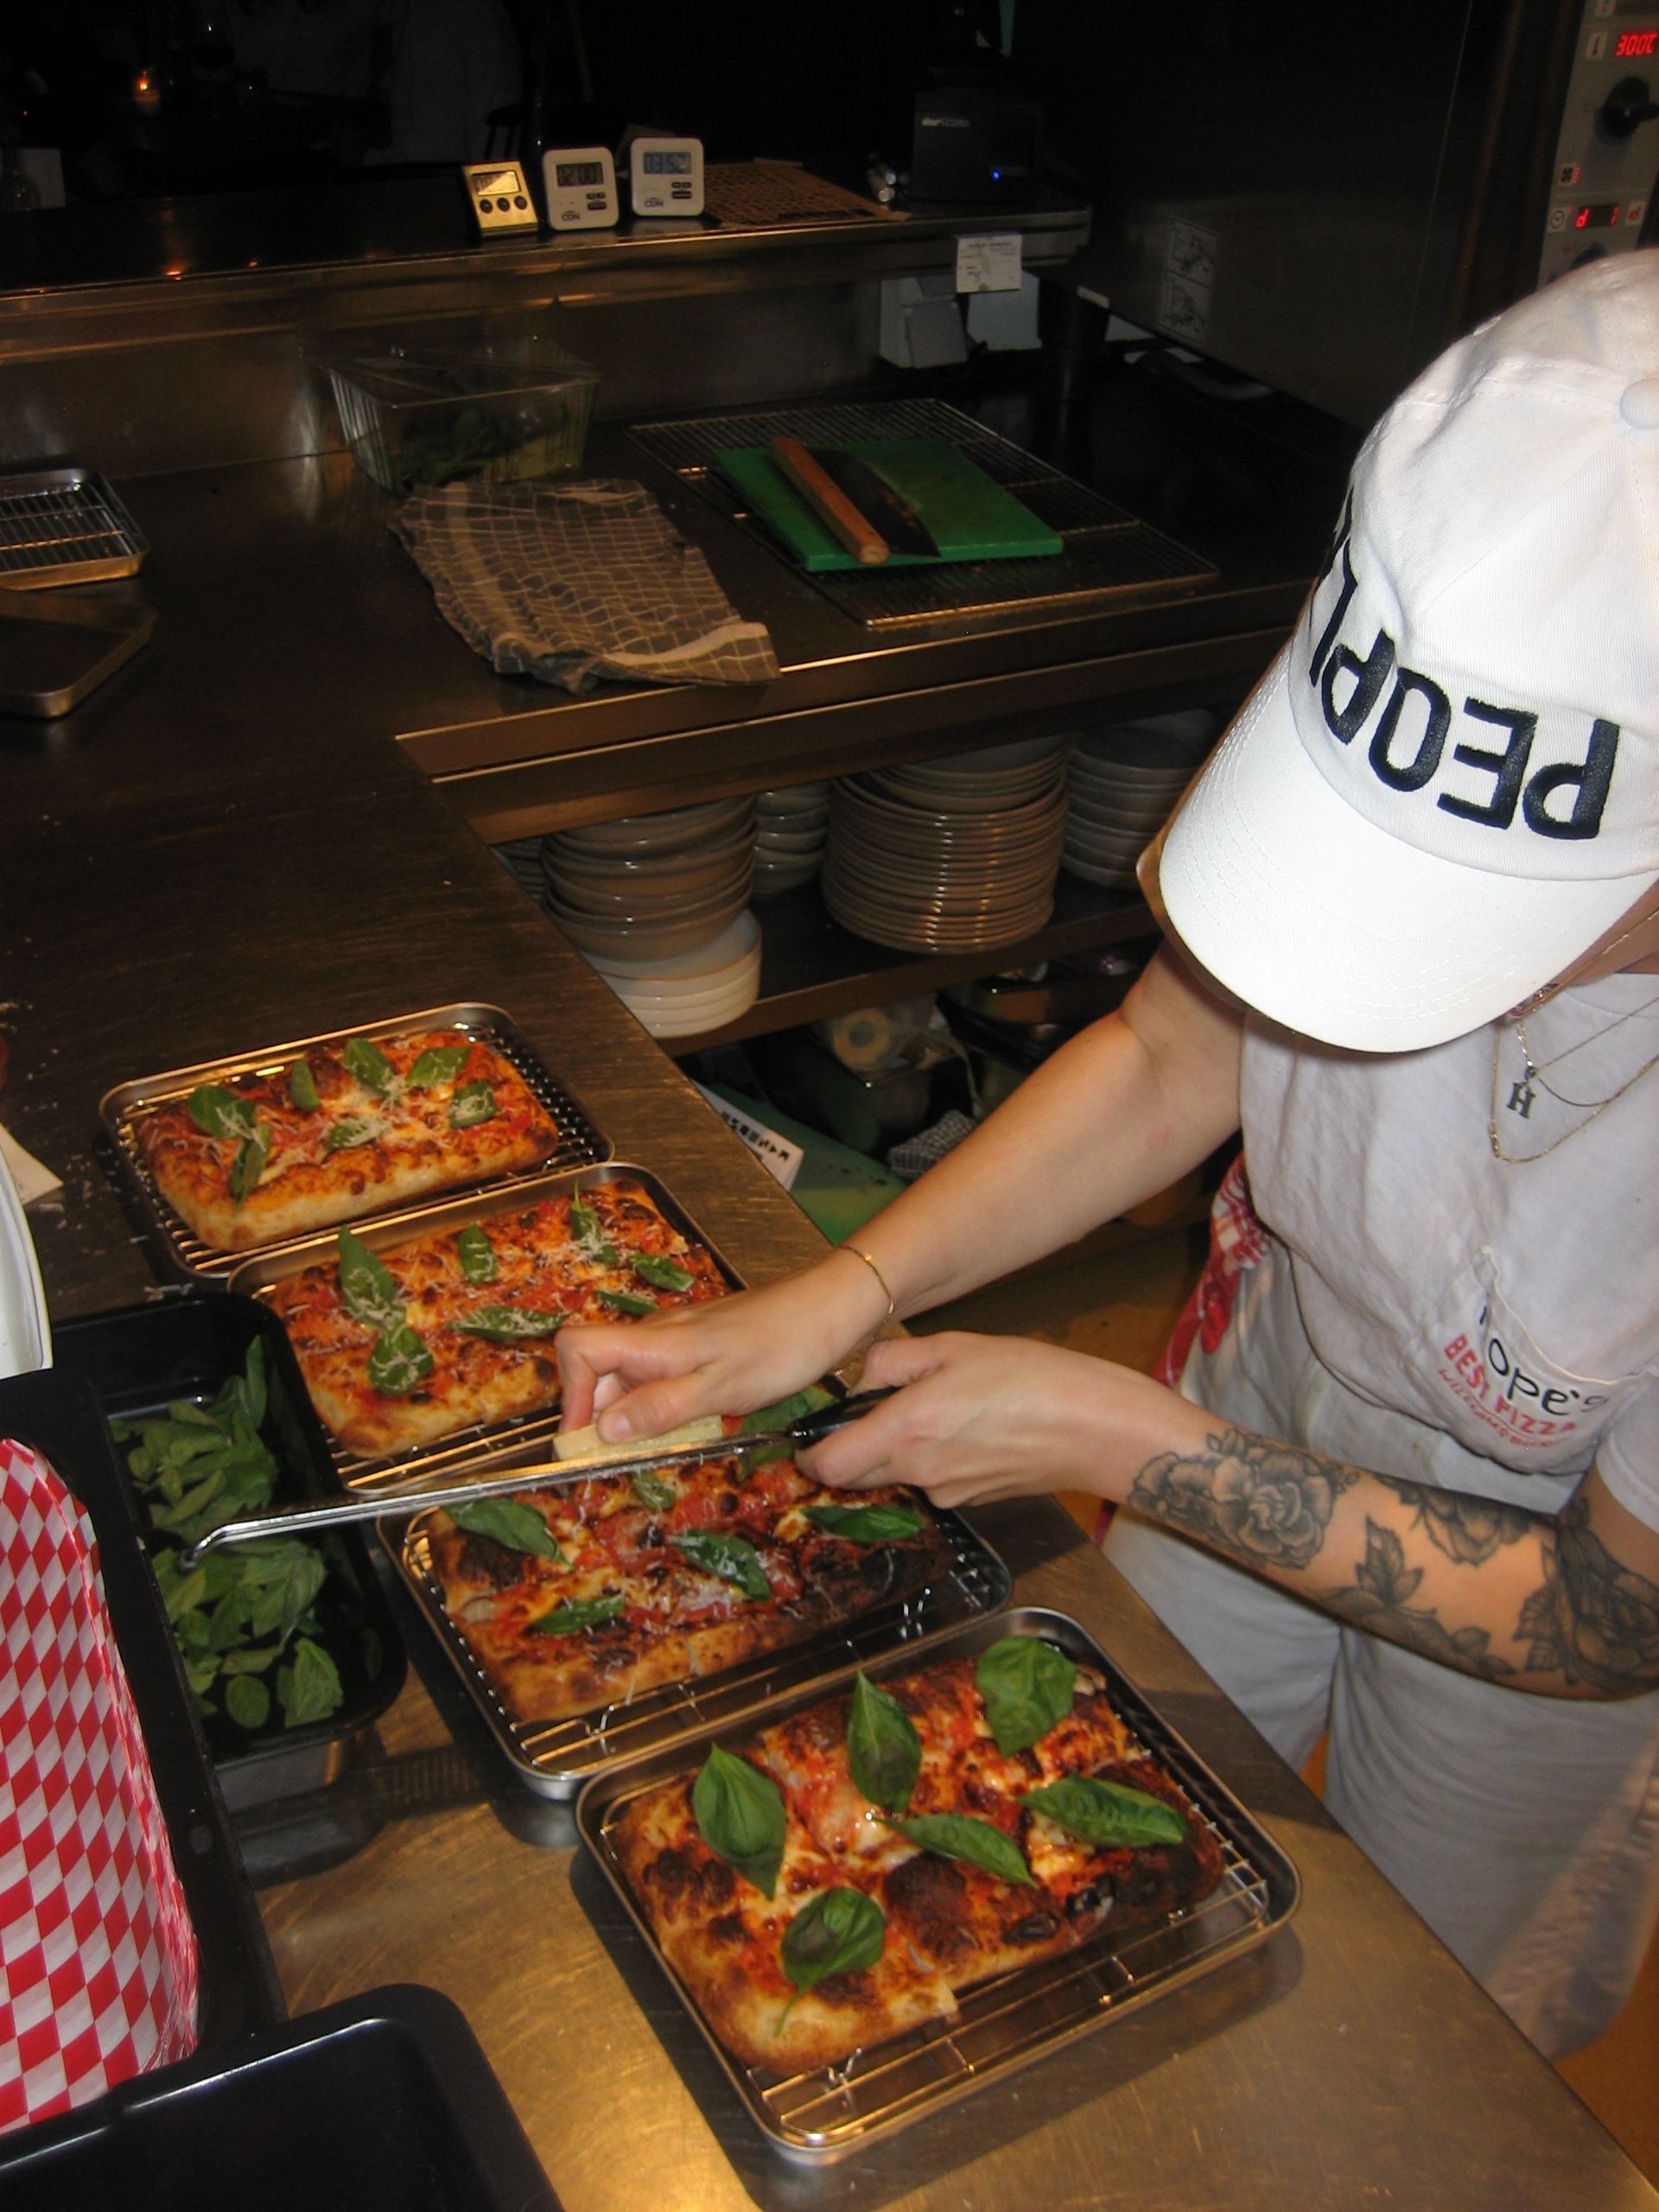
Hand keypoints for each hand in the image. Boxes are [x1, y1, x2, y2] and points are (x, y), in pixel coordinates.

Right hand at [557, 1247, 889, 1440]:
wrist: (830, 1308)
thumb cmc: (781, 1346)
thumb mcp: (721, 1388)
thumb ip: (660, 1407)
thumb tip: (602, 1429)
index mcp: (655, 1342)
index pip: (577, 1348)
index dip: (570, 1395)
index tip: (588, 1440)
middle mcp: (657, 1336)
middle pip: (600, 1371)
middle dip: (602, 1417)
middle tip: (630, 1458)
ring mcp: (679, 1339)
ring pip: (632, 1378)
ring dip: (635, 1416)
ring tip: (666, 1447)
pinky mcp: (701, 1345)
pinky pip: (663, 1377)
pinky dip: (665, 1405)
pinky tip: (696, 1424)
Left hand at [799, 1331, 1189, 1510]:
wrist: (1096, 1427)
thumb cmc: (1029, 1378)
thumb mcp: (953, 1346)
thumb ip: (892, 1361)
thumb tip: (859, 1378)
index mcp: (905, 1432)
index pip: (825, 1467)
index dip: (809, 1452)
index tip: (812, 1431)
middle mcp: (919, 1473)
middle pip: (857, 1477)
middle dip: (853, 1447)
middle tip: (878, 1406)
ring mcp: (947, 1493)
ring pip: (897, 1476)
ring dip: (898, 1449)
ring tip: (939, 1406)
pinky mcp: (973, 1500)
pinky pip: (933, 1480)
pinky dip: (935, 1457)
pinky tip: (971, 1425)